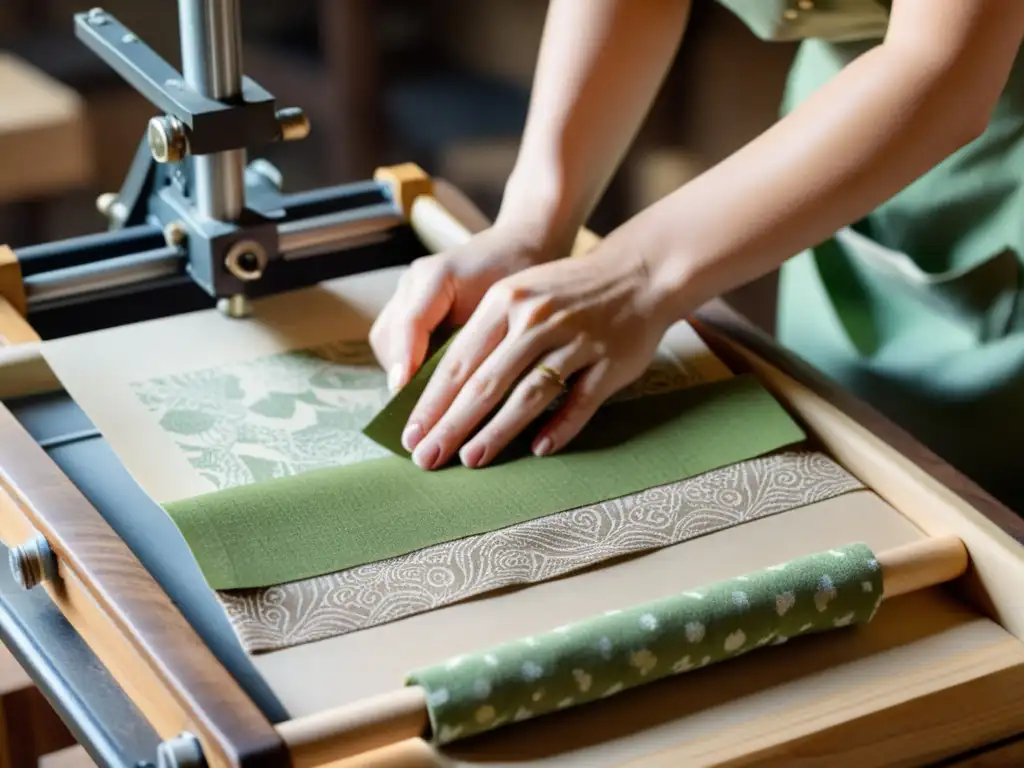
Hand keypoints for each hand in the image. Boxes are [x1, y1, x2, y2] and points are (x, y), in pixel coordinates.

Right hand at [369, 225, 558, 392]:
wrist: (518, 245)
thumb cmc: (519, 271)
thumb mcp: (508, 303)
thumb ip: (484, 335)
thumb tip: (471, 386)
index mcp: (437, 275)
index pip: (411, 322)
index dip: (406, 358)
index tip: (402, 390)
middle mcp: (414, 281)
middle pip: (388, 334)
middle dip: (399, 372)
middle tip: (419, 407)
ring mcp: (408, 290)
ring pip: (386, 338)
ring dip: (400, 369)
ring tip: (423, 400)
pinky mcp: (410, 303)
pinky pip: (395, 337)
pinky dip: (406, 362)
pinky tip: (427, 384)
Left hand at [400, 246, 674, 469]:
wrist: (637, 271)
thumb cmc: (566, 291)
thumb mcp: (518, 294)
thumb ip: (484, 335)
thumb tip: (442, 390)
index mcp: (505, 302)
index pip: (458, 361)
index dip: (431, 402)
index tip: (412, 434)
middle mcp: (536, 320)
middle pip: (485, 382)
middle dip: (452, 424)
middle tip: (427, 457)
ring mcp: (574, 340)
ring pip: (528, 394)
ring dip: (497, 431)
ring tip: (471, 459)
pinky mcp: (608, 360)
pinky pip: (579, 400)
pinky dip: (560, 426)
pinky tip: (539, 449)